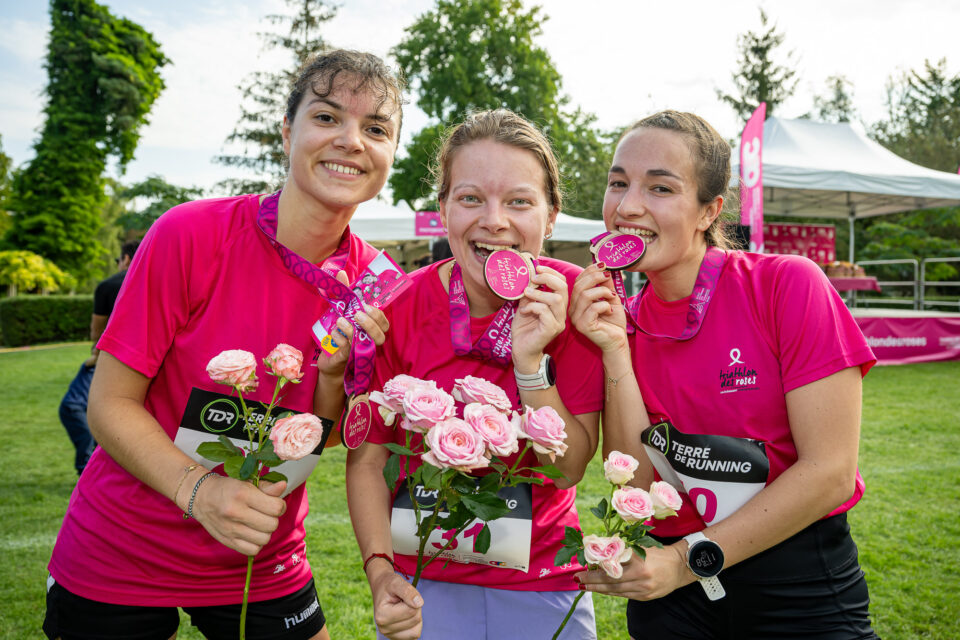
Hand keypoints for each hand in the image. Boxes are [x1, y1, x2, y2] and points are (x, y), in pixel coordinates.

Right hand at [192, 474, 287, 555]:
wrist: (200, 497)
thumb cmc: (227, 488)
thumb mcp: (246, 482)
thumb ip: (266, 487)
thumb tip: (283, 486)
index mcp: (243, 494)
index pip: (276, 507)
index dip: (280, 506)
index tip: (274, 504)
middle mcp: (236, 512)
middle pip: (272, 525)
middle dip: (273, 519)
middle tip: (265, 514)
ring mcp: (231, 529)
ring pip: (265, 539)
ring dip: (265, 532)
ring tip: (259, 524)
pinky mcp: (227, 541)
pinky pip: (253, 550)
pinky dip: (256, 544)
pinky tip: (252, 534)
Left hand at [316, 271, 390, 380]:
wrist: (328, 359)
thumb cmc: (338, 333)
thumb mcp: (340, 310)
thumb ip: (343, 292)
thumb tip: (341, 272)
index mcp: (371, 328)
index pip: (384, 322)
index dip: (378, 314)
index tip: (366, 306)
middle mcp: (369, 340)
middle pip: (381, 334)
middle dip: (371, 323)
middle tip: (357, 314)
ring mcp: (360, 350)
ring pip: (368, 343)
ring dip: (354, 330)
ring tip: (342, 321)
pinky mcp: (347, 358)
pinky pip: (347, 348)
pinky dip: (340, 339)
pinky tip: (333, 334)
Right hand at [369, 564, 422, 639]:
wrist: (381, 588)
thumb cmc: (389, 585)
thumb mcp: (397, 582)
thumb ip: (407, 591)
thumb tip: (419, 603)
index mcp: (382, 616)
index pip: (411, 610)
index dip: (412, 598)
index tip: (402, 594)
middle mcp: (384, 629)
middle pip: (415, 619)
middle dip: (414, 607)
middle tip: (403, 600)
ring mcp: (390, 635)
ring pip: (416, 629)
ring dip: (415, 615)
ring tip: (403, 607)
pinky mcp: (397, 638)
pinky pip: (415, 634)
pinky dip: (415, 624)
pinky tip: (406, 616)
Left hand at [511, 265, 567, 370]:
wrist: (521, 351)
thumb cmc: (524, 330)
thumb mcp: (525, 306)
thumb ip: (529, 294)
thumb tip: (528, 277)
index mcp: (557, 306)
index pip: (563, 284)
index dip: (552, 273)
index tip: (538, 268)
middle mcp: (561, 314)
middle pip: (563, 289)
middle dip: (547, 279)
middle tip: (533, 278)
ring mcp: (558, 322)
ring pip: (555, 300)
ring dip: (538, 294)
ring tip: (526, 294)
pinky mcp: (550, 330)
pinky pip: (545, 312)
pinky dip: (533, 306)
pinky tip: (524, 310)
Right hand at [569, 264, 628, 353]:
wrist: (617, 341)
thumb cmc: (613, 322)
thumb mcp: (611, 298)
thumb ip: (606, 285)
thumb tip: (605, 268)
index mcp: (576, 303)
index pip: (577, 282)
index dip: (589, 271)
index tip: (603, 265)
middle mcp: (573, 310)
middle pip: (579, 286)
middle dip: (595, 277)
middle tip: (608, 275)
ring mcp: (576, 319)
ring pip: (585, 295)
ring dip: (602, 291)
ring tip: (612, 296)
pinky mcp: (583, 326)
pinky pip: (593, 308)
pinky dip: (605, 305)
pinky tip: (610, 310)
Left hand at [575, 545, 692, 600]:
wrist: (680, 566)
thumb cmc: (658, 553)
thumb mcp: (640, 547)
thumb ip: (621, 550)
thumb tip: (599, 550)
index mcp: (638, 561)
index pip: (611, 567)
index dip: (594, 569)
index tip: (581, 569)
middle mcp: (640, 577)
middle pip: (610, 581)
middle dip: (591, 581)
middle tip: (577, 579)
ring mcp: (643, 589)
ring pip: (615, 590)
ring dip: (598, 589)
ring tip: (584, 586)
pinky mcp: (645, 597)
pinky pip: (623, 595)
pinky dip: (610, 592)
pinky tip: (600, 590)